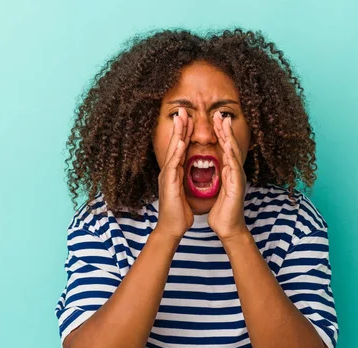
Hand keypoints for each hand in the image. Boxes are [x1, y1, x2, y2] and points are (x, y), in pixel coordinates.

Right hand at [155, 107, 193, 239]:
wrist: (172, 227)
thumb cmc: (179, 212)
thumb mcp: (184, 190)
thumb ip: (186, 178)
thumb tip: (189, 171)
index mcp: (174, 171)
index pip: (180, 148)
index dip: (184, 132)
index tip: (189, 118)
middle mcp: (169, 170)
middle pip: (175, 144)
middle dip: (179, 127)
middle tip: (182, 110)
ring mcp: (167, 175)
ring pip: (173, 150)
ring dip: (177, 134)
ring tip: (181, 119)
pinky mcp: (169, 183)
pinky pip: (173, 164)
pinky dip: (177, 152)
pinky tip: (181, 142)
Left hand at [208, 111, 248, 240]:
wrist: (228, 228)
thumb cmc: (222, 211)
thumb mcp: (218, 189)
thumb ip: (218, 176)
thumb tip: (217, 167)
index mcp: (228, 171)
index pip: (223, 148)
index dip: (219, 133)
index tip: (214, 119)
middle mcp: (234, 171)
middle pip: (229, 145)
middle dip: (224, 129)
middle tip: (219, 113)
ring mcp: (237, 177)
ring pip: (233, 152)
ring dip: (229, 136)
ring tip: (224, 122)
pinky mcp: (237, 185)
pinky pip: (234, 167)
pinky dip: (231, 155)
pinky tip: (228, 145)